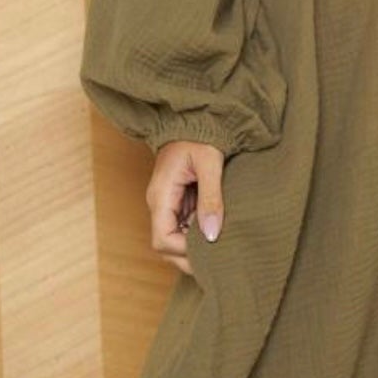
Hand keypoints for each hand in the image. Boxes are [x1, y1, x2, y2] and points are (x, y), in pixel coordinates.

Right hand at [147, 139, 226, 275]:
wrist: (195, 116)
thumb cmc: (200, 135)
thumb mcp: (210, 163)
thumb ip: (211, 198)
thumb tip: (211, 235)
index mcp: (161, 195)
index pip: (162, 240)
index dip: (183, 252)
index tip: (209, 251)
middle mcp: (159, 203)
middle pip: (166, 245)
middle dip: (188, 256)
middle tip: (217, 261)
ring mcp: (167, 202)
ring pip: (174, 237)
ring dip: (194, 245)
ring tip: (219, 246)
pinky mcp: (177, 200)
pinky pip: (183, 225)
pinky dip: (197, 232)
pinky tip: (215, 230)